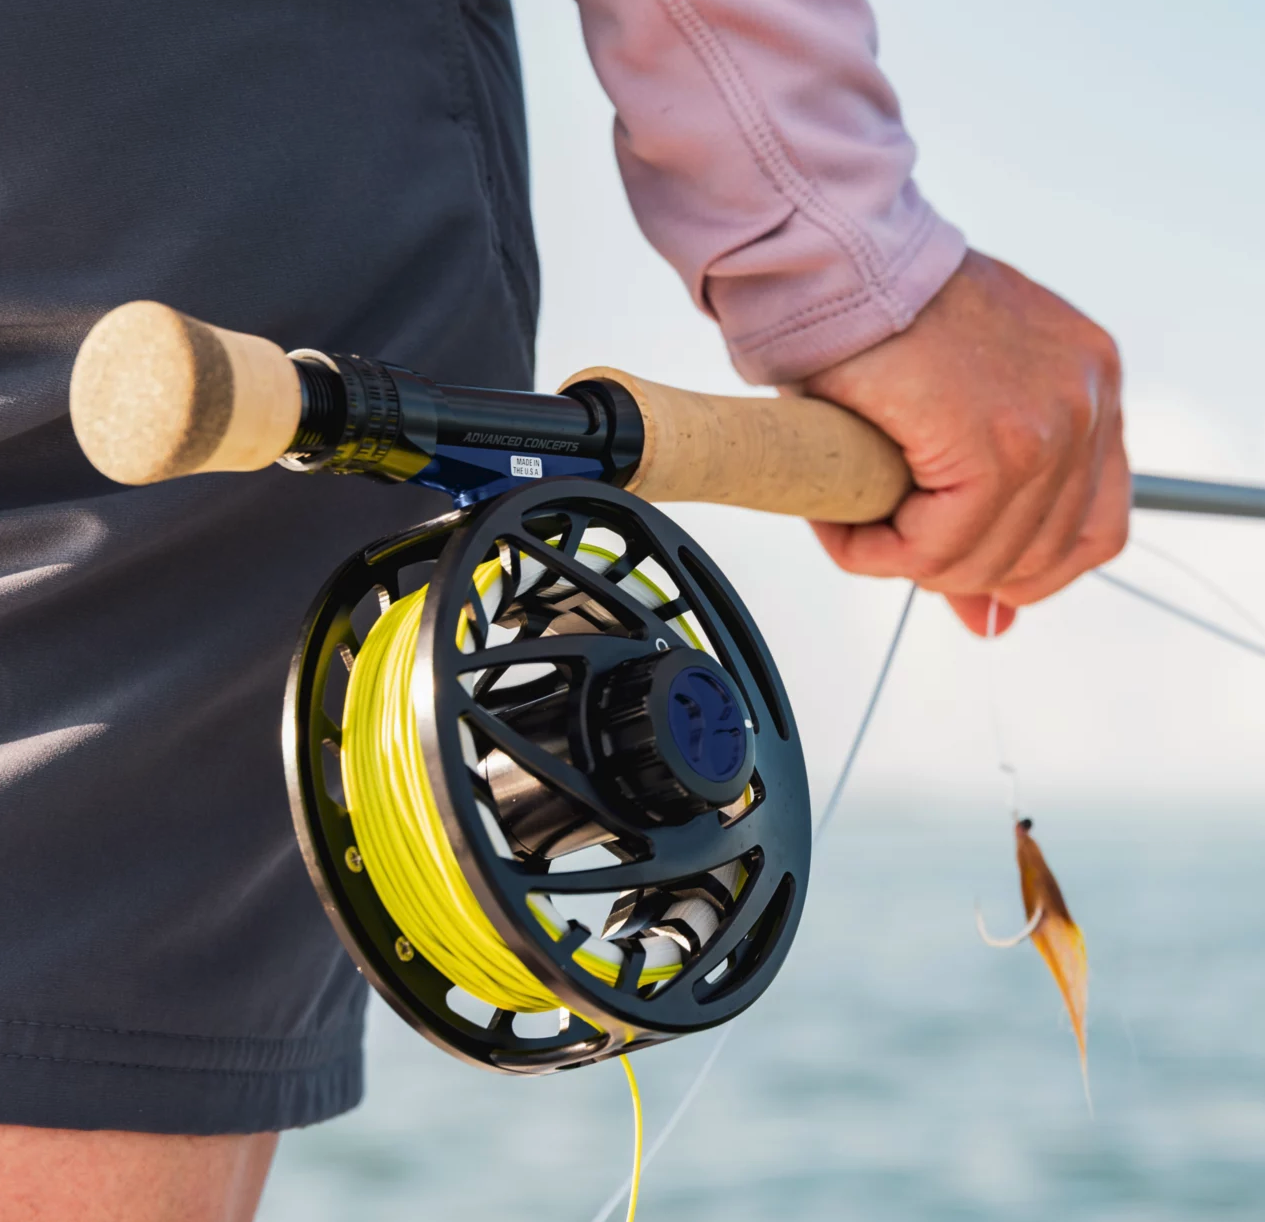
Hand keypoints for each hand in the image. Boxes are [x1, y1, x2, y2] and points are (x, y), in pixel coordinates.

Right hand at [802, 250, 1128, 634]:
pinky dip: (878, 553)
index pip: (1093, 525)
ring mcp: (1051, 423)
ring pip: (984, 561)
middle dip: (960, 572)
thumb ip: (983, 510)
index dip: (1027, 568)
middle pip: (1045, 555)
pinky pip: (934, 547)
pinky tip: (843, 523)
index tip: (971, 578)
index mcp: (1088, 384)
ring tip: (852, 524)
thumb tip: (990, 620)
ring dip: (906, 562)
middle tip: (890, 542)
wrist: (839, 264)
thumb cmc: (880, 318)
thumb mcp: (952, 410)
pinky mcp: (994, 442)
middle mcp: (1086, 401)